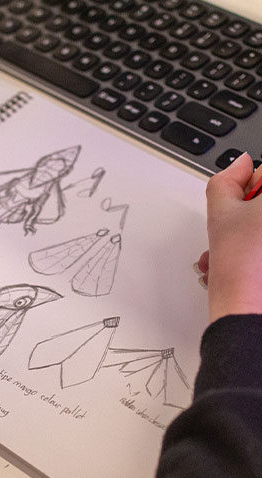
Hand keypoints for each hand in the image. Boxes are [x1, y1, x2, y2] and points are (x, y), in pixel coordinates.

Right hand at [199, 153, 261, 323]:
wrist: (250, 311)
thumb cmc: (243, 268)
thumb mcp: (220, 213)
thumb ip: (226, 180)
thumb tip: (239, 166)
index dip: (247, 190)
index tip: (239, 206)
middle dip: (248, 216)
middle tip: (236, 232)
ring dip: (250, 237)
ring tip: (231, 254)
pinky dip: (257, 254)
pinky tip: (242, 266)